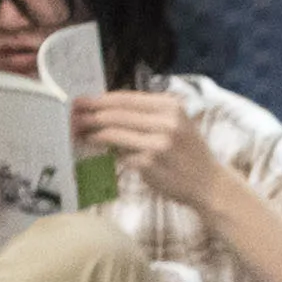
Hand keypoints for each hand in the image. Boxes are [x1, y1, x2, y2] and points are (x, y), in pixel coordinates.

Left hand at [71, 87, 234, 216]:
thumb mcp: (176, 125)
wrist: (209, 184)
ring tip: (79, 132)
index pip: (126, 98)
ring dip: (92, 133)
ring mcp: (157, 143)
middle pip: (116, 113)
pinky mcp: (149, 164)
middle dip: (90, 114)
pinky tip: (99, 151)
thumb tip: (106, 110)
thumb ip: (147, 115)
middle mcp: (166, 122)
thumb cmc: (188, 154)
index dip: (99, 99)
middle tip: (72, 116)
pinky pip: (120, 155)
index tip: (81, 101)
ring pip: (113, 133)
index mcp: (171, 106)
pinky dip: (108, 152)